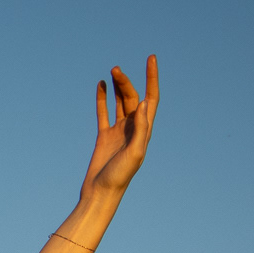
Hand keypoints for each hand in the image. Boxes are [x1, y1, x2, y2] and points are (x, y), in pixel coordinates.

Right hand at [81, 56, 158, 200]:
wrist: (101, 193)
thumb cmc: (120, 177)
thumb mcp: (135, 152)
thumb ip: (141, 128)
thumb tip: (145, 102)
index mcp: (144, 131)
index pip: (151, 98)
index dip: (152, 78)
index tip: (151, 59)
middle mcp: (133, 129)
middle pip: (133, 97)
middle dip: (126, 82)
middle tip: (116, 70)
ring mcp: (118, 131)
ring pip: (120, 102)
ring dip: (117, 86)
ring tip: (112, 71)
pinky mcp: (104, 136)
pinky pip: (104, 112)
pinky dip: (102, 98)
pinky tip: (101, 84)